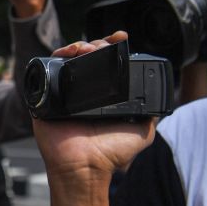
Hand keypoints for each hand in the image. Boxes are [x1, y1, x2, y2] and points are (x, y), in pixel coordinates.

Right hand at [32, 32, 156, 181]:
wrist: (85, 167)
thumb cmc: (110, 155)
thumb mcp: (142, 133)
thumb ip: (151, 115)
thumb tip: (160, 99)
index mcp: (102, 98)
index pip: (107, 65)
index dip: (112, 48)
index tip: (120, 38)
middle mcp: (83, 94)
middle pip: (88, 57)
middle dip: (97, 45)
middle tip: (103, 47)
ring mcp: (64, 94)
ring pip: (69, 60)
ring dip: (79, 47)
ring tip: (88, 48)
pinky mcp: (46, 97)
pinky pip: (47, 70)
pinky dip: (57, 56)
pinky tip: (69, 53)